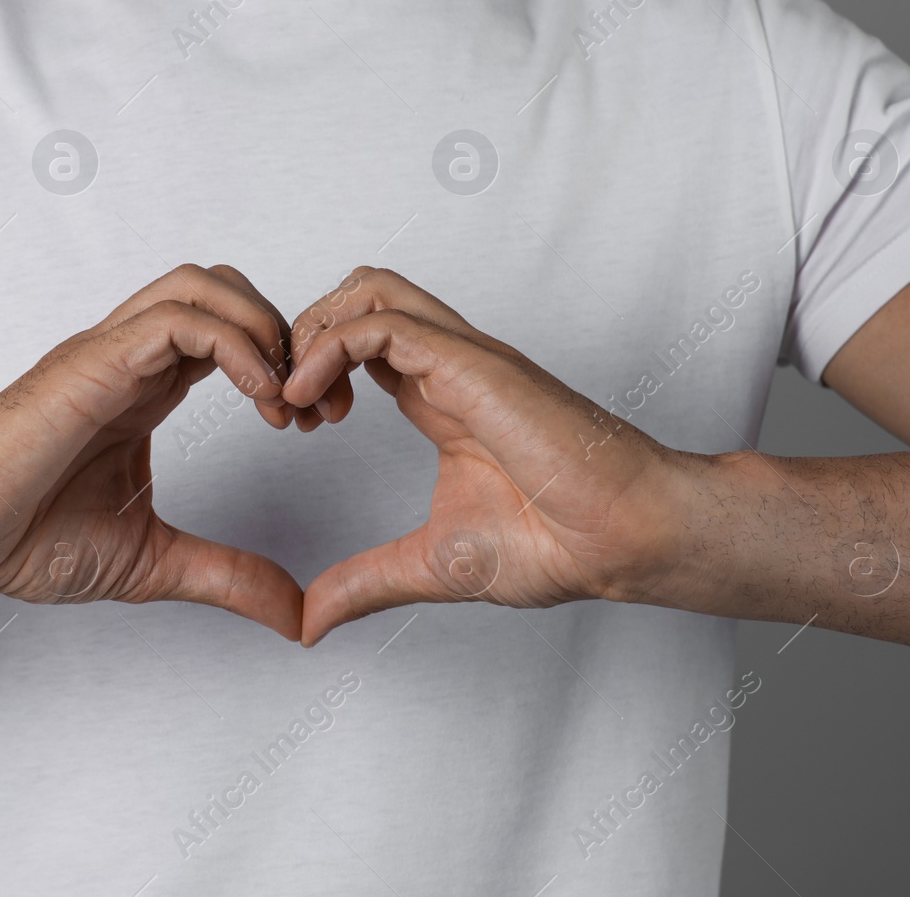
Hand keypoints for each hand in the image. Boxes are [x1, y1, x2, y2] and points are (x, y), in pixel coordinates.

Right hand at [0, 265, 303, 639]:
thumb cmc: (21, 538)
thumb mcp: (153, 561)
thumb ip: (227, 576)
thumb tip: (293, 614)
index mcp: (143, 388)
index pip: (231, 330)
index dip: (287, 363)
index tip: (317, 422)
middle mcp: (128, 359)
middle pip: (224, 286)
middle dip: (288, 332)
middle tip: (317, 406)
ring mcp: (107, 354)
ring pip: (202, 283)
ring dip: (264, 329)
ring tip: (286, 401)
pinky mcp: (91, 364)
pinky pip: (177, 320)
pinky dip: (236, 346)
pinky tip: (257, 400)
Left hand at [281, 268, 687, 644]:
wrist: (622, 540)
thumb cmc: (556, 542)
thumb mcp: (430, 566)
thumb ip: (365, 584)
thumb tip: (310, 621)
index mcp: (440, 395)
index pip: (361, 339)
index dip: (311, 367)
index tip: (295, 424)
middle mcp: (449, 364)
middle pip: (359, 293)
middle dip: (301, 335)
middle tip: (287, 405)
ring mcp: (462, 358)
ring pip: (369, 288)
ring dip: (313, 332)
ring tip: (296, 397)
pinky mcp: (472, 365)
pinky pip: (383, 324)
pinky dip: (329, 349)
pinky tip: (311, 400)